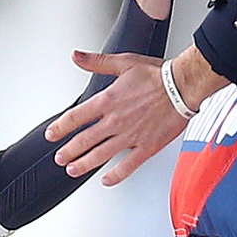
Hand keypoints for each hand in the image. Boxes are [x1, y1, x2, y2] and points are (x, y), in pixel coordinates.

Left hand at [44, 51, 189, 185]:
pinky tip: (107, 180)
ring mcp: (130, 136)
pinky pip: (128, 166)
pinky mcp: (147, 147)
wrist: (184, 86)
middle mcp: (116, 121)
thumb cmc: (158, 75)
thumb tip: (77, 56)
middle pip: (84, 140)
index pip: (76, 117)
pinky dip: (116, 175)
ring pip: (100, 155)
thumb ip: (97, 62)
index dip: (60, 127)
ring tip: (73, 169)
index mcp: (108, 100)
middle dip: (68, 151)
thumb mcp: (124, 62)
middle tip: (60, 157)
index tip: (52, 134)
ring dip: (84, 164)